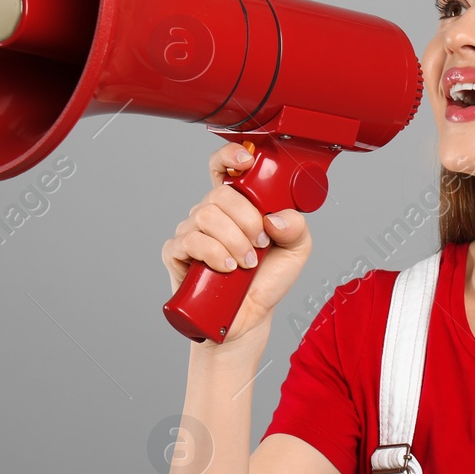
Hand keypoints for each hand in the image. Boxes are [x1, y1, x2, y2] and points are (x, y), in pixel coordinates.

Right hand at [161, 141, 312, 347]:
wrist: (248, 319)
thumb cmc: (266, 281)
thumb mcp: (296, 251)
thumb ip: (297, 228)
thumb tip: (275, 217)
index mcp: (237, 204)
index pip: (224, 167)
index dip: (229, 155)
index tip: (246, 161)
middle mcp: (211, 213)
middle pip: (219, 195)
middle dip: (246, 219)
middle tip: (260, 245)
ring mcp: (191, 231)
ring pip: (206, 216)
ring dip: (233, 240)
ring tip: (246, 264)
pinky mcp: (177, 253)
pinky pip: (190, 240)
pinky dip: (214, 253)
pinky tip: (228, 268)